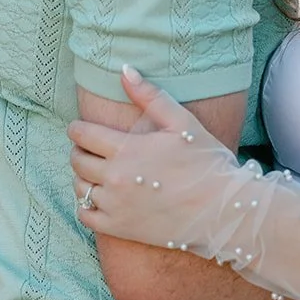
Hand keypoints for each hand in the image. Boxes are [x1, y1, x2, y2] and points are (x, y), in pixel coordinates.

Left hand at [68, 67, 248, 251]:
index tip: (79, 127)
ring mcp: (116, 206)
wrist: (222, 210)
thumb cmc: (206, 162)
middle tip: (88, 147)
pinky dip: (86, 206)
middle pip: (77, 161)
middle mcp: (115, 179)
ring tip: (94, 172)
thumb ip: (150, 95)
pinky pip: (86, 216)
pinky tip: (99, 198)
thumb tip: (124, 70)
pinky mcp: (120, 229)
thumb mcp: (182, 122)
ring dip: (82, 177)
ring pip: (79, 188)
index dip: (77, 128)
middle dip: (79, 150)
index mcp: (127, 149)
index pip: (83, 135)